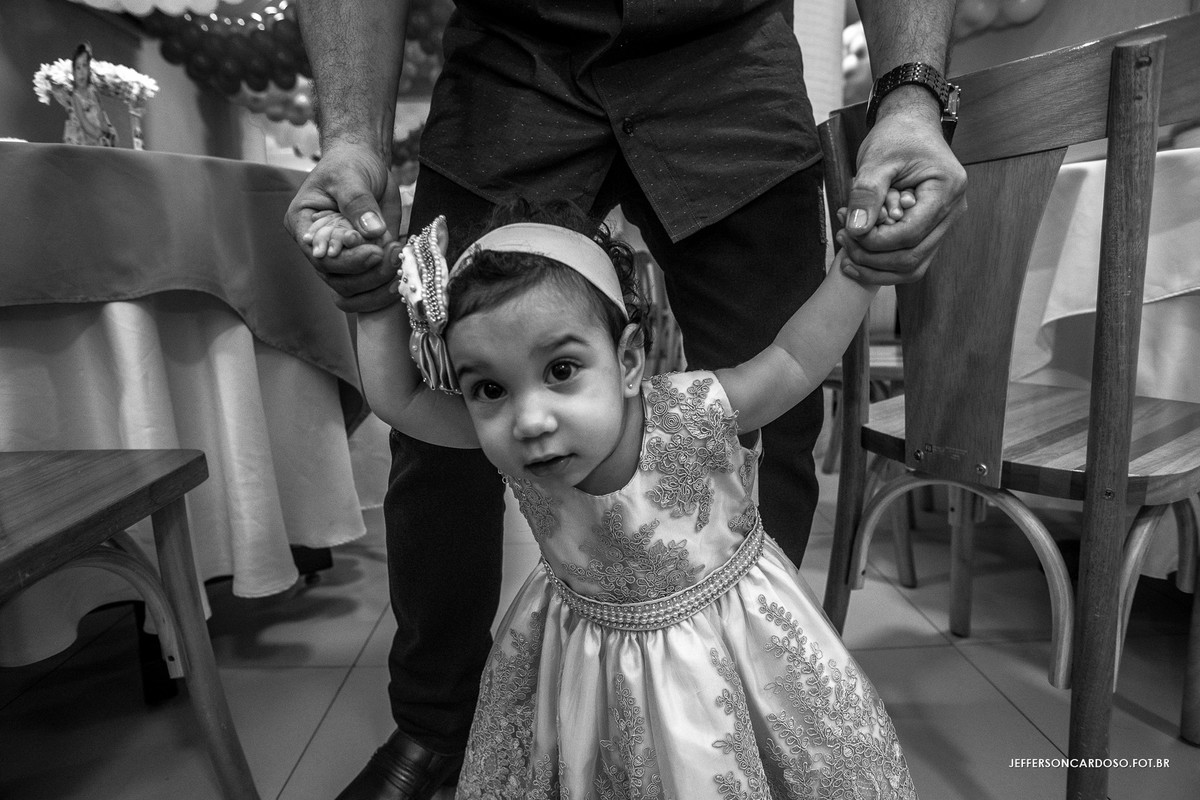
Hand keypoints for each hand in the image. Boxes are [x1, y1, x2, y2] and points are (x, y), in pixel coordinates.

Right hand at [284, 142, 407, 311]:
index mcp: (304, 226)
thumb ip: (358, 202)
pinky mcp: (363, 264)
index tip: (374, 251)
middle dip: (368, 274)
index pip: (320, 257)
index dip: (346, 261)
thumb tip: (372, 230)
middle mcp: (320, 249)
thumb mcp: (350, 176)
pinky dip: (388, 285)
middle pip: (337, 280)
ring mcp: (341, 260)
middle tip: (393, 254)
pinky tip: (403, 268)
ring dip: (380, 283)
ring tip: (399, 257)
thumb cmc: (349, 165)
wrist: (364, 165)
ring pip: (354, 292)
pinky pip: (371, 289)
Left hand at [835, 100, 966, 284]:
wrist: (911, 124)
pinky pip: (911, 257)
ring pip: (913, 266)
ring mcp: (944, 223)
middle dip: (872, 258)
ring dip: (876, 267)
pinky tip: (857, 253)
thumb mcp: (877, 159)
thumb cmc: (897, 136)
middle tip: (843, 239)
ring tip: (847, 251)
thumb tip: (856, 230)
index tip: (848, 231)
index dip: (877, 241)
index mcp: (946, 189)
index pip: (911, 233)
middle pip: (913, 257)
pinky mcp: (931, 229)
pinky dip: (883, 262)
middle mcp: (953, 211)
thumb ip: (866, 194)